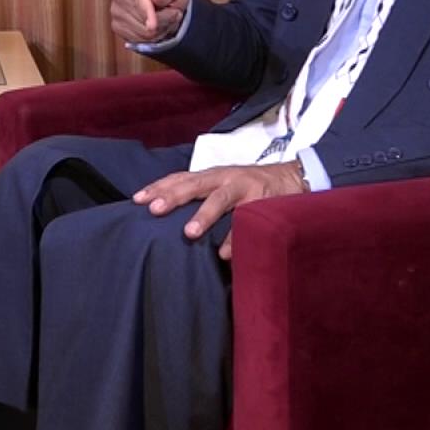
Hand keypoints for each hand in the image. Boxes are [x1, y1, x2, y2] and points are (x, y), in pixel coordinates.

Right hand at [110, 0, 189, 44]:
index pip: (138, 0)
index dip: (146, 14)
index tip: (152, 26)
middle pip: (142, 19)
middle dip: (163, 21)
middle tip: (174, 13)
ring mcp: (115, 11)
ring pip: (141, 32)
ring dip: (159, 30)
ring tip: (165, 19)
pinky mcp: (117, 26)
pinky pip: (137, 39)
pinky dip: (151, 37)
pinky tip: (155, 26)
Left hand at [131, 162, 306, 258]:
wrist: (294, 177)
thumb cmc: (250, 185)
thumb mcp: (223, 185)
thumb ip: (201, 195)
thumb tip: (168, 213)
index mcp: (212, 175)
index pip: (180, 178)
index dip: (159, 187)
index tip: (136, 199)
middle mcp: (225, 178)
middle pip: (195, 184)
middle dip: (173, 196)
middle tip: (153, 210)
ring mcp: (245, 189)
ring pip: (221, 199)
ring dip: (204, 216)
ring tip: (188, 233)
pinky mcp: (264, 203)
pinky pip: (248, 222)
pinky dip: (236, 238)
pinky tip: (223, 254)